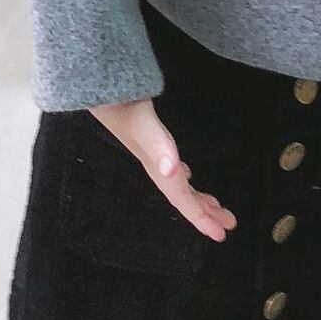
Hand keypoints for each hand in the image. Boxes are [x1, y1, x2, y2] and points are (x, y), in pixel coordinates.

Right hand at [90, 98, 237, 240]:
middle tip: (228, 224)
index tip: (220, 235)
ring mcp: (149, 148)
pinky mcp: (148, 134)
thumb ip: (156, 143)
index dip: (200, 217)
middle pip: (181, 194)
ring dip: (196, 196)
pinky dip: (181, 175)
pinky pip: (170, 165)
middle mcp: (152, 160)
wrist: (92, 84)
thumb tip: (173, 170)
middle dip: (204, 211)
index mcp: (154, 162)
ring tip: (215, 206)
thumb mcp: (140, 120)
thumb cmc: (116, 101)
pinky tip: (184, 174)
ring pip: (177, 181)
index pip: (180, 197)